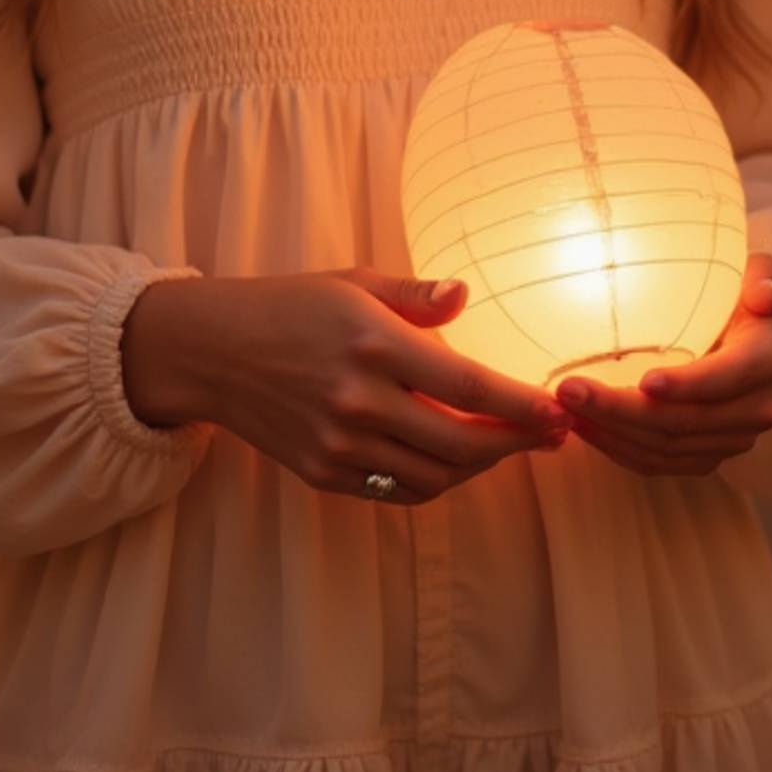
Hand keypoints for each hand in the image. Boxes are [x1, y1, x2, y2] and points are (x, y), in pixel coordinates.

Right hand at [124, 266, 572, 504]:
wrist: (213, 351)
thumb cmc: (293, 306)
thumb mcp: (354, 282)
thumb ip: (415, 295)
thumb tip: (465, 295)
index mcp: (373, 344)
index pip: (468, 385)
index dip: (522, 406)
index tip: (558, 413)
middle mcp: (359, 400)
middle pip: (462, 443)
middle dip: (516, 444)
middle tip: (550, 435)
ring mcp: (339, 444)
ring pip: (435, 476)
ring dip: (480, 467)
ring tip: (505, 445)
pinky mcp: (323, 473)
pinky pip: (397, 489)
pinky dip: (435, 480)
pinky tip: (455, 459)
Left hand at [550, 258, 771, 477]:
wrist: (761, 332)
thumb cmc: (746, 294)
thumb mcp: (760, 275)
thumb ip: (763, 284)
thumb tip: (767, 297)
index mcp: (767, 360)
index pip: (727, 378)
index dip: (687, 385)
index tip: (642, 381)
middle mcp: (756, 408)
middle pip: (684, 422)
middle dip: (622, 410)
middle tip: (569, 389)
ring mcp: (732, 437)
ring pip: (666, 449)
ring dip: (611, 433)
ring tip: (565, 408)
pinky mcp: (707, 453)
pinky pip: (660, 461)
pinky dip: (618, 448)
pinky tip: (583, 426)